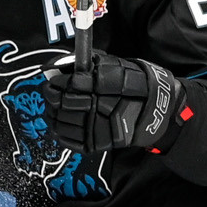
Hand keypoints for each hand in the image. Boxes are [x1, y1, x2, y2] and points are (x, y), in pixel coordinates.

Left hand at [41, 53, 182, 155]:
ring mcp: (95, 127)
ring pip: (60, 122)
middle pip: (61, 103)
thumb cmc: (133, 85)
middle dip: (52, 98)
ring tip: (56, 108)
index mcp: (100, 85)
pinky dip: (60, 131)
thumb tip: (57, 66)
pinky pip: (67, 139)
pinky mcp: (95, 143)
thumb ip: (85, 64)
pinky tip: (62, 123)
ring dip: (54, 114)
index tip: (52, 81)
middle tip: (51, 94)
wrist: (155, 110)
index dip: (55, 82)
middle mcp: (97, 106)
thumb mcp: (111, 65)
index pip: (67, 85)